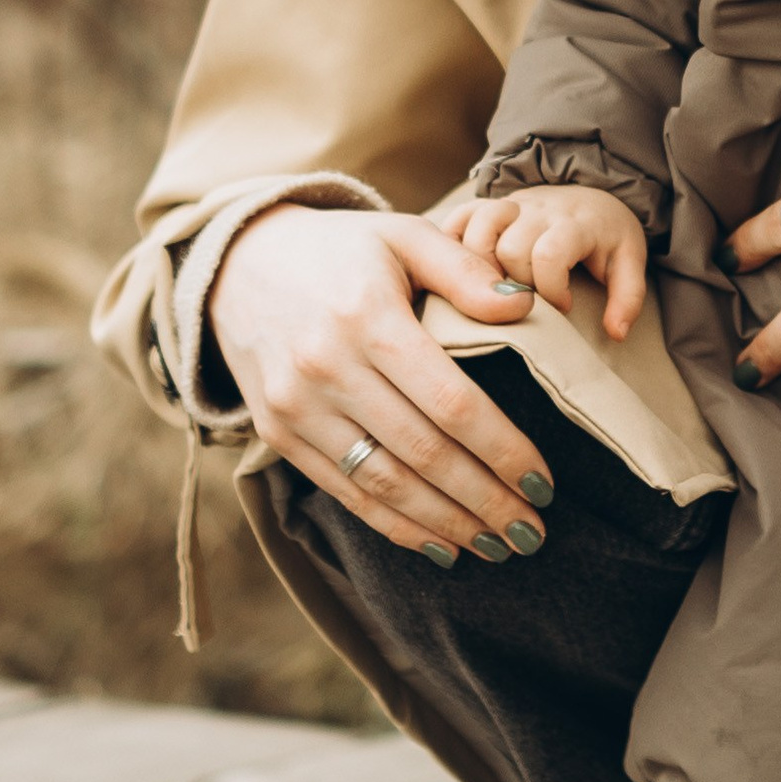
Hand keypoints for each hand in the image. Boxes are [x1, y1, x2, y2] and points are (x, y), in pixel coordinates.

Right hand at [208, 203, 560, 564]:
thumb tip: (525, 309)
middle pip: (423, 453)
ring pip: (383, 484)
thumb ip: (465, 271)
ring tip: (497, 545)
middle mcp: (327, 367)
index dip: (503, 450)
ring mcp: (296, 407)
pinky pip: (344, 492)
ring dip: (446, 524)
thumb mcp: (404, 235)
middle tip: (533, 531)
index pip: (452, 402)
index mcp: (369, 317)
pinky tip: (440, 545)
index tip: (544, 482)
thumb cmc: (341, 250)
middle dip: (486, 501)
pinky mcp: (277, 434)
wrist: (236, 264)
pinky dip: (394, 526)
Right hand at [458, 186, 648, 340]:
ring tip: (496, 291)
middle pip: (510, 248)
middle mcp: (537, 210)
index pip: (549, 254)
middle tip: (530, 300)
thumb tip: (615, 333)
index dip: (551, 289)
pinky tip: (462, 274)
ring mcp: (508, 205)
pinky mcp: (486, 205)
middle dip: (517, 283)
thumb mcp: (628, 264)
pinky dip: (453, 245)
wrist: (590, 197)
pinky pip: (458, 217)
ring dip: (482, 267)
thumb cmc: (605, 238)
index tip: (563, 306)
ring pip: (479, 231)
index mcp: (573, 223)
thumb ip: (627, 298)